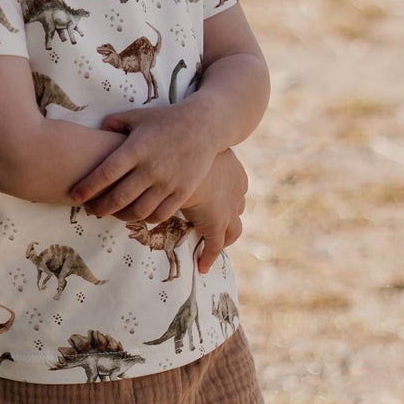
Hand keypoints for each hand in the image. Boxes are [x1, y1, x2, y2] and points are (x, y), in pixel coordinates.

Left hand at [69, 103, 220, 225]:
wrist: (205, 125)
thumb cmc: (167, 119)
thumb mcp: (139, 115)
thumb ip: (115, 122)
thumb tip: (98, 129)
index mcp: (136, 149)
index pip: (105, 174)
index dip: (87, 187)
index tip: (75, 196)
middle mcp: (151, 168)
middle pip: (118, 197)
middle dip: (100, 208)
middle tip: (91, 210)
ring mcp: (168, 182)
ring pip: (138, 211)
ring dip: (121, 216)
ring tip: (113, 213)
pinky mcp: (183, 192)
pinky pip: (160, 214)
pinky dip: (145, 218)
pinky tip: (138, 214)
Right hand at [181, 148, 247, 273]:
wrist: (169, 158)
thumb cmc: (171, 147)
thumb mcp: (182, 148)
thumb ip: (179, 150)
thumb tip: (164, 137)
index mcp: (231, 167)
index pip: (237, 182)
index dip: (231, 192)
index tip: (222, 195)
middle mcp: (235, 187)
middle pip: (239, 205)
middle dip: (231, 213)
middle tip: (221, 220)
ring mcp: (228, 207)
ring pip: (234, 228)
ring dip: (225, 236)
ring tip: (215, 243)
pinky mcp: (215, 224)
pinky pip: (215, 245)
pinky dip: (210, 256)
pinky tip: (202, 265)